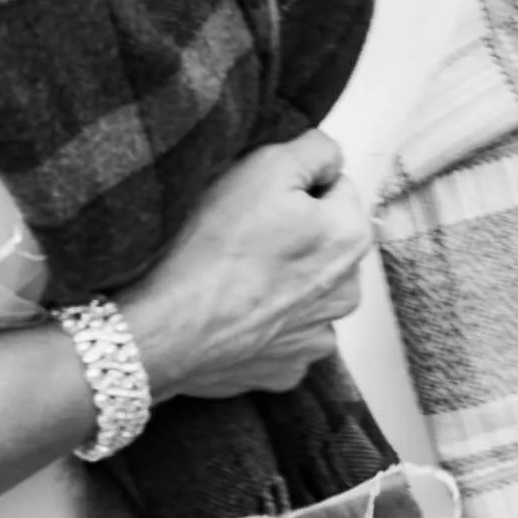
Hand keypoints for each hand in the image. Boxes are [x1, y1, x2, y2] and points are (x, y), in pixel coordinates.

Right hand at [121, 132, 370, 402]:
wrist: (168, 325)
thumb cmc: (214, 246)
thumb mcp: (266, 165)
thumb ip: (315, 150)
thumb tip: (329, 157)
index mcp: (349, 237)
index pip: (334, 186)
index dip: (295, 185)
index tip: (261, 197)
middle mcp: (345, 291)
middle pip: (323, 240)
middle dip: (295, 231)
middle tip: (244, 231)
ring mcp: (316, 335)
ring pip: (305, 287)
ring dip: (283, 278)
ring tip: (237, 272)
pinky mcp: (286, 367)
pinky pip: (283, 331)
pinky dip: (265, 320)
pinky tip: (235, 309)